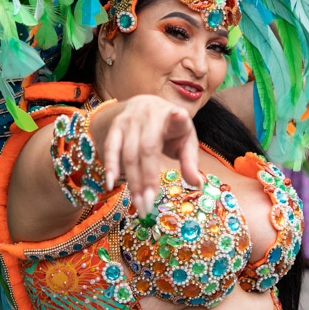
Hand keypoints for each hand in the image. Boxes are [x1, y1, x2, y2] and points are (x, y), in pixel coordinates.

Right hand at [102, 95, 200, 215]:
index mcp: (174, 116)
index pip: (177, 117)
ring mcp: (131, 119)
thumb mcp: (186, 140)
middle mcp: (151, 114)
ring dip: (133, 181)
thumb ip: (190, 162)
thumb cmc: (171, 129)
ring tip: (138, 203)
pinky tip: (111, 183)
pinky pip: (111, 147)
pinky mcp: (116, 125)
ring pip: (129, 153)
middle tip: (149, 205)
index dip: (178, 117)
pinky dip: (110, 165)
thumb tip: (198, 186)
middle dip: (148, 178)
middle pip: (147, 149)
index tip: (180, 115)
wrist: (148, 105)